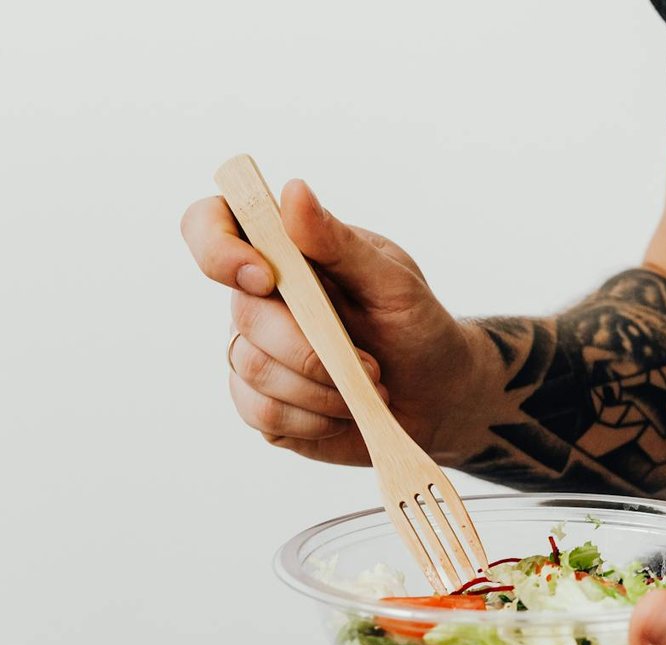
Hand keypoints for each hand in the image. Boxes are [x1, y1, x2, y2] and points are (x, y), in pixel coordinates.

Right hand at [181, 179, 494, 464]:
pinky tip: (345, 413)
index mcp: (284, 252)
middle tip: (372, 364)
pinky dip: (313, 419)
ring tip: (372, 387)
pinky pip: (261, 412)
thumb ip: (341, 243)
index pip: (210, 226)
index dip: (218, 248)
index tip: (266, 278)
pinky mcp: (263, 403)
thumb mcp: (394, 282)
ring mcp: (255, 351)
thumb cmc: (418, 327)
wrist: (440, 395)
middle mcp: (258, 299)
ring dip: (321, 388)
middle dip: (311, 348)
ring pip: (252, 369)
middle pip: (244, 315)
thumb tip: (293, 191)